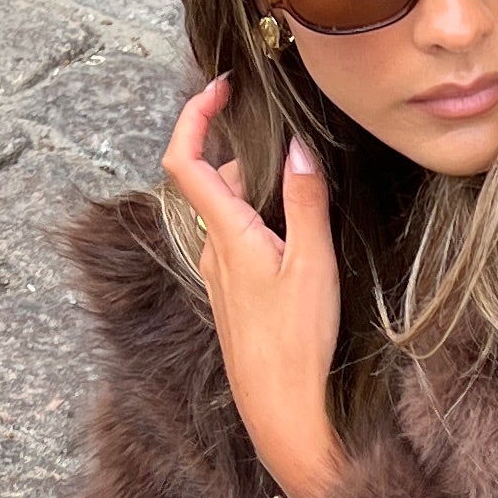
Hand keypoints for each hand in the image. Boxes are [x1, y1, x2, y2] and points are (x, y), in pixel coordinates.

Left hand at [161, 76, 343, 497]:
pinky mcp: (232, 297)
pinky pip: (235, 242)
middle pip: (211, 182)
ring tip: (300, 185)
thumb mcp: (312, 263)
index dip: (194, 116)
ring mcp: (219, 276)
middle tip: (283, 134)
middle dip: (242, 152)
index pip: (185, 160)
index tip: (220, 87)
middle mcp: (212, 251)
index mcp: (225, 234)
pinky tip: (293, 236)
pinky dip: (256, 220)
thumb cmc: (298, 343)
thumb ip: (304, 201)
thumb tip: (297, 147)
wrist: (281, 410)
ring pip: (225, 214)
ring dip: (253, 188)